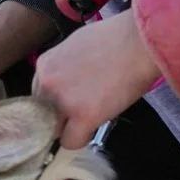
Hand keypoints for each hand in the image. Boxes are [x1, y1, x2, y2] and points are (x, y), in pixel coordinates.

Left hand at [32, 11, 160, 147]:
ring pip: (54, 129)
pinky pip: (71, 141)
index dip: (55, 100)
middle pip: (42, 114)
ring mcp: (63, 100)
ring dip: (69, 127)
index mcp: (45, 65)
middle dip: (59, 115)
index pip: (39, 94)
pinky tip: (92, 129)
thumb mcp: (78, 45)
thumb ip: (65, 65)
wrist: (140, 42)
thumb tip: (69, 79)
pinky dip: (80, 139)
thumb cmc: (118, 38)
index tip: (69, 101)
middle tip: (81, 110)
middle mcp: (47, 83)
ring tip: (90, 116)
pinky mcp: (83, 115)